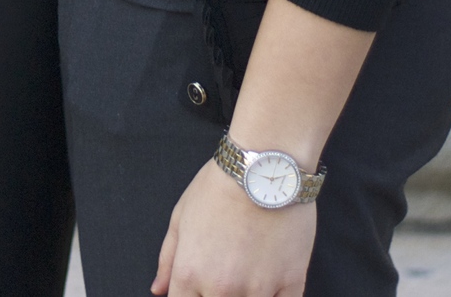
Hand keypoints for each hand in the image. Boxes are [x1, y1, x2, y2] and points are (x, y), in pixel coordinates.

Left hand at [152, 160, 314, 296]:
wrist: (263, 167)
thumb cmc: (220, 186)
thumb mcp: (181, 217)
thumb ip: (168, 259)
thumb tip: (159, 289)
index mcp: (189, 274)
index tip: (199, 290)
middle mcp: (222, 289)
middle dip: (216, 296)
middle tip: (225, 275)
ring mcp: (258, 289)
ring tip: (247, 274)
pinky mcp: (291, 283)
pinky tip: (270, 284)